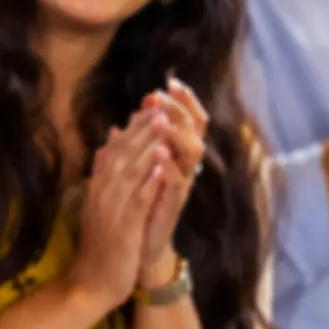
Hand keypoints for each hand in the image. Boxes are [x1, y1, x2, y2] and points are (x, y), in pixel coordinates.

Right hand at [68, 114, 171, 308]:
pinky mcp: (122, 230)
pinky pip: (136, 203)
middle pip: (122, 154)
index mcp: (99, 187)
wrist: (93, 284)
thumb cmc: (104, 243)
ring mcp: (111, 211)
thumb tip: (111, 139)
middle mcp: (102, 194)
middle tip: (160, 104)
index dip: (135, 126)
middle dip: (142, 128)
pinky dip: (148, 184)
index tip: (153, 104)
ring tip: (162, 124)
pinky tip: (161, 169)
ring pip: (129, 173)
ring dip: (146, 147)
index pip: (116, 149)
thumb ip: (108, 172)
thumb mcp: (105, 203)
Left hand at [135, 77, 208, 287]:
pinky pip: (177, 181)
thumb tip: (132, 115)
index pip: (190, 120)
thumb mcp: (137, 169)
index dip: (184, 101)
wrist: (138, 247)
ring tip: (161, 120)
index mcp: (177, 155)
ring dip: (176, 134)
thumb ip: (138, 143)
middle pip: (196, 130)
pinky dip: (168, 166)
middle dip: (179, 109)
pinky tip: (157, 152)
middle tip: (161, 95)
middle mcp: (185, 166)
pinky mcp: (174, 203)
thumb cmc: (140, 206)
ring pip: (192, 152)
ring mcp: (182, 184)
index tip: (170, 82)